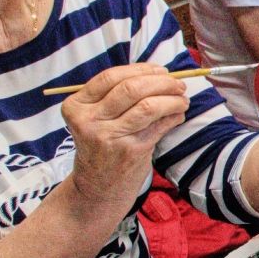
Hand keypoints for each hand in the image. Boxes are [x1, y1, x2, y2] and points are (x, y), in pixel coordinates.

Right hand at [62, 63, 189, 205]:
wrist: (97, 188)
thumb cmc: (101, 146)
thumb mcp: (95, 119)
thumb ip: (115, 96)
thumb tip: (158, 73)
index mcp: (76, 106)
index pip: (110, 77)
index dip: (140, 69)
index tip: (160, 70)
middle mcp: (89, 121)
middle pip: (131, 88)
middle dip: (161, 82)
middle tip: (178, 84)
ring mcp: (109, 137)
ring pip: (148, 106)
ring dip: (172, 99)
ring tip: (182, 99)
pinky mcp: (130, 151)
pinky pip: (159, 125)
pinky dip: (174, 116)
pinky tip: (178, 114)